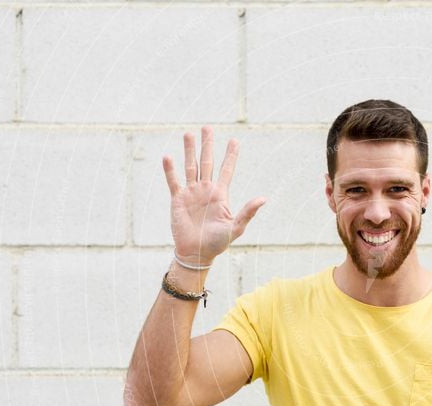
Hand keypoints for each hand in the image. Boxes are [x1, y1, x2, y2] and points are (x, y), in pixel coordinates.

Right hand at [163, 126, 265, 263]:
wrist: (197, 253)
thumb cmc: (218, 243)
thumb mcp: (236, 227)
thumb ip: (248, 212)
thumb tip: (263, 198)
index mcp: (220, 195)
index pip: (226, 170)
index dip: (230, 155)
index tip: (234, 140)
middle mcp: (206, 190)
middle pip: (207, 162)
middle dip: (207, 145)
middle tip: (207, 127)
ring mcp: (191, 193)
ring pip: (190, 166)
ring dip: (189, 150)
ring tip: (188, 134)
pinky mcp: (178, 200)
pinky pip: (173, 181)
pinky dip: (170, 170)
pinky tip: (168, 157)